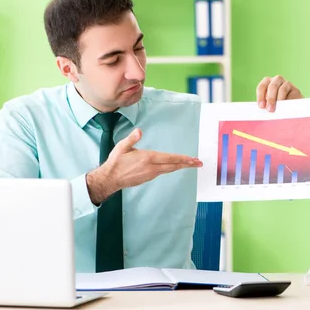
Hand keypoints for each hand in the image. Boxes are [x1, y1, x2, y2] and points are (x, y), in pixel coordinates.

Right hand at [86, 128, 201, 203]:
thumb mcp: (122, 147)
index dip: (183, 159)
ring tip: (189, 164)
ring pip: (169, 170)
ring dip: (180, 166)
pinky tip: (173, 166)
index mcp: (147, 158)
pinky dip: (171, 169)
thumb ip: (132, 139)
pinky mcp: (147, 178)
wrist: (110, 179)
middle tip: (198, 163)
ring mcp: (150, 174)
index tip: (193, 159)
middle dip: (187, 164)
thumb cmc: (116, 162)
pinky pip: (162, 172)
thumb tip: (139, 131)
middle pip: (173, 166)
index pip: (169, 158)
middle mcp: (152, 168)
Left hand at [256, 75, 303, 111]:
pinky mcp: (295, 90)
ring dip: (279, 100)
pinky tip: (287, 107)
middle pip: (272, 86)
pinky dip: (288, 101)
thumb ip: (265, 104)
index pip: (262, 87)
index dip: (260, 96)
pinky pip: (292, 95)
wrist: (291, 107)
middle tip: (270, 109)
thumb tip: (264, 108)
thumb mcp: (269, 103)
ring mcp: (287, 84)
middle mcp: (277, 80)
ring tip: (278, 109)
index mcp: (267, 82)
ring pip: (283, 89)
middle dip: (270, 98)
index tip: (261, 106)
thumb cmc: (275, 105)